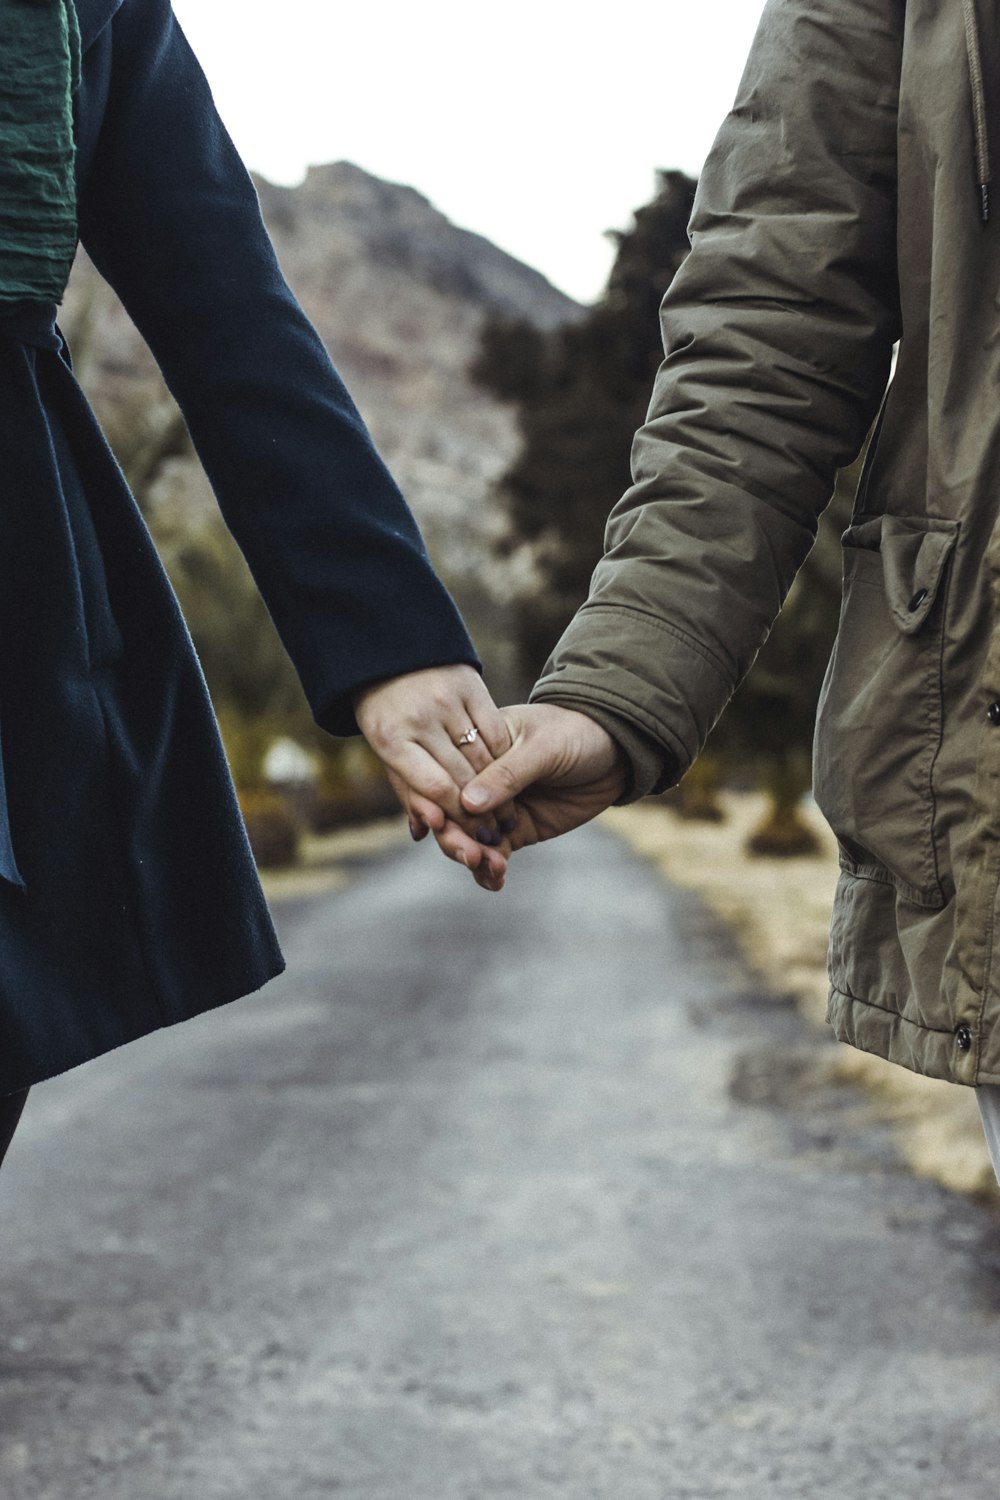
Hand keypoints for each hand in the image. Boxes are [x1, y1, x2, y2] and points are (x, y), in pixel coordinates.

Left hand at [352, 665, 515, 886]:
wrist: (390, 651)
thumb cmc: (388, 713)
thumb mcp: (389, 749)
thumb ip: (409, 790)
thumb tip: (422, 834)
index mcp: (391, 739)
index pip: (435, 788)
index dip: (459, 816)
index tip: (470, 833)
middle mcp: (419, 718)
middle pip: (462, 776)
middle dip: (480, 811)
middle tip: (493, 830)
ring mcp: (446, 699)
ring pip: (483, 757)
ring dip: (498, 789)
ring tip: (503, 811)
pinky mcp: (469, 685)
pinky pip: (495, 731)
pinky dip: (502, 756)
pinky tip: (505, 773)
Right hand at [446, 703, 626, 870]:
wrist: (616, 752)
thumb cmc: (577, 733)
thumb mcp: (543, 747)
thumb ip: (507, 774)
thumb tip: (467, 803)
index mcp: (475, 746)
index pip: (443, 775)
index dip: (435, 800)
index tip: (440, 823)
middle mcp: (478, 778)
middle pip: (450, 812)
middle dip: (454, 837)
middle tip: (471, 855)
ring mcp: (496, 807)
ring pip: (469, 838)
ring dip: (473, 857)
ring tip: (493, 868)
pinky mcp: (516, 830)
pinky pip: (494, 853)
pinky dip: (489, 870)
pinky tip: (495, 882)